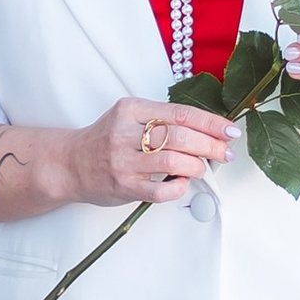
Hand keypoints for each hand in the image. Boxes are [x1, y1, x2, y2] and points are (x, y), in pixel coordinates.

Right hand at [71, 95, 234, 208]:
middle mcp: (124, 133)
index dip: (210, 123)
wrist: (69, 164)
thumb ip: (162, 120)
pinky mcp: (122, 186)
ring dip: (196, 166)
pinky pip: (160, 190)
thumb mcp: (129, 117)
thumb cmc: (105, 140)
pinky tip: (181, 183)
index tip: (230, 131)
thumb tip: (207, 131)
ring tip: (201, 168)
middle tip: (225, 152)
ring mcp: (122, 160)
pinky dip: (178, 187)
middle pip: (179, 136)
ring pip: (172, 161)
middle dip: (210, 145)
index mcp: (130, 110)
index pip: (180, 113)